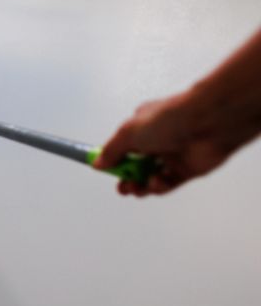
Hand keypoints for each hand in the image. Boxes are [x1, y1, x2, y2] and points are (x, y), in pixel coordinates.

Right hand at [94, 91, 233, 195]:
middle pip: (134, 165)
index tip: (101, 168)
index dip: (111, 159)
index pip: (120, 146)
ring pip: (150, 177)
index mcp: (140, 126)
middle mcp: (156, 140)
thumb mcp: (128, 133)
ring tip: (136, 187)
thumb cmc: (171, 118)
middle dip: (126, 177)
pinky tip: (157, 181)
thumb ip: (111, 151)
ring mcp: (172, 155)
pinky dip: (159, 186)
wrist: (207, 123)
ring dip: (141, 184)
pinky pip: (168, 183)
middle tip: (122, 185)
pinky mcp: (186, 169)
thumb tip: (98, 163)